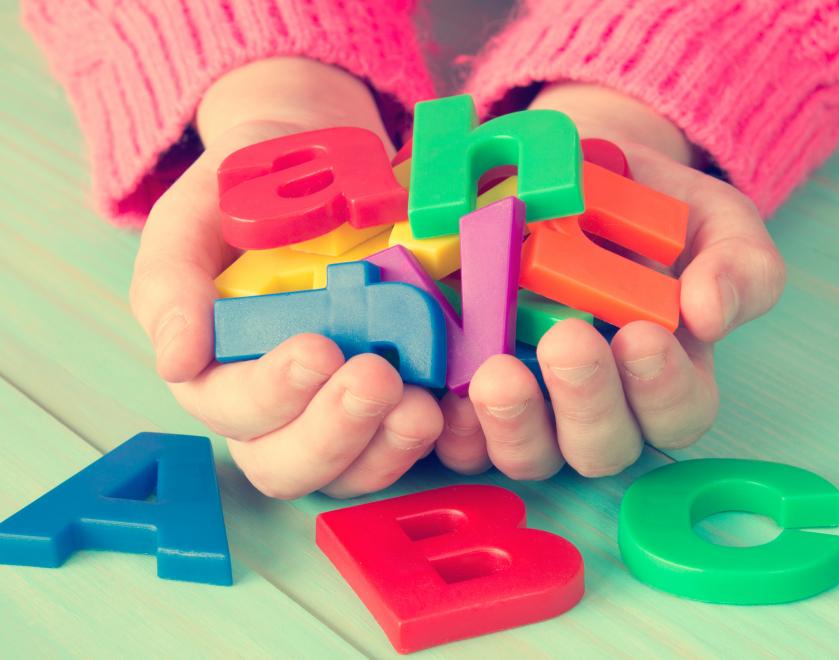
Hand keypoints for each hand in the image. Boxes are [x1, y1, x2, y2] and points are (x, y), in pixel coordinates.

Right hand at [129, 58, 442, 498]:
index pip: (236, 411)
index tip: (317, 349)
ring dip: (389, 447)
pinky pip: (419, 442)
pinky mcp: (404, 397)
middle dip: (336, 432)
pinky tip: (460, 406)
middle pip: (292, 463)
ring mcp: (346, 410)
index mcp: (222, 374)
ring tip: (421, 406)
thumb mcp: (193, 220)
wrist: (315, 156)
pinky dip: (444, 437)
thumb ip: (170, 286)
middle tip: (376, 378)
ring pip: (356, 470)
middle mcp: (283, 408)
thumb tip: (175, 363)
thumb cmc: (244, 193)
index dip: (274, 394)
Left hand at [434, 83, 786, 479]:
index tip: (644, 334)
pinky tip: (446, 394)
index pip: (675, 413)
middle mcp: (595, 407)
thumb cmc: (649, 207)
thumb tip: (712, 314)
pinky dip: (454, 428)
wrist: (572, 174)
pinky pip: (462, 439)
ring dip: (513, 425)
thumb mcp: (714, 221)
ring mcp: (532, 408)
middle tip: (568, 341)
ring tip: (498, 372)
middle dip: (585, 404)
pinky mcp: (471, 396)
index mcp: (663, 378)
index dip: (662, 388)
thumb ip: (738, 266)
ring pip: (530, 455)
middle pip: (599, 447)